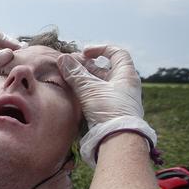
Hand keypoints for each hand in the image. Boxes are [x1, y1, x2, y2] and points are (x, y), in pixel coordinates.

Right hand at [58, 46, 156, 166]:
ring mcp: (117, 99)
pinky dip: (85, 92)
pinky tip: (74, 94)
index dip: (100, 49)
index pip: (117, 53)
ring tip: (68, 79)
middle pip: (104, 69)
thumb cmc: (109, 110)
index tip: (84, 53)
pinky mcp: (110, 111)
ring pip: (98, 83)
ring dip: (83, 79)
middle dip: (86, 66)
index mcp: (126, 75)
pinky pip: (97, 96)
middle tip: (69, 67)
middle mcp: (124, 85)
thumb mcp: (90, 89)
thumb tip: (63, 58)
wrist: (118, 139)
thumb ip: (75, 74)